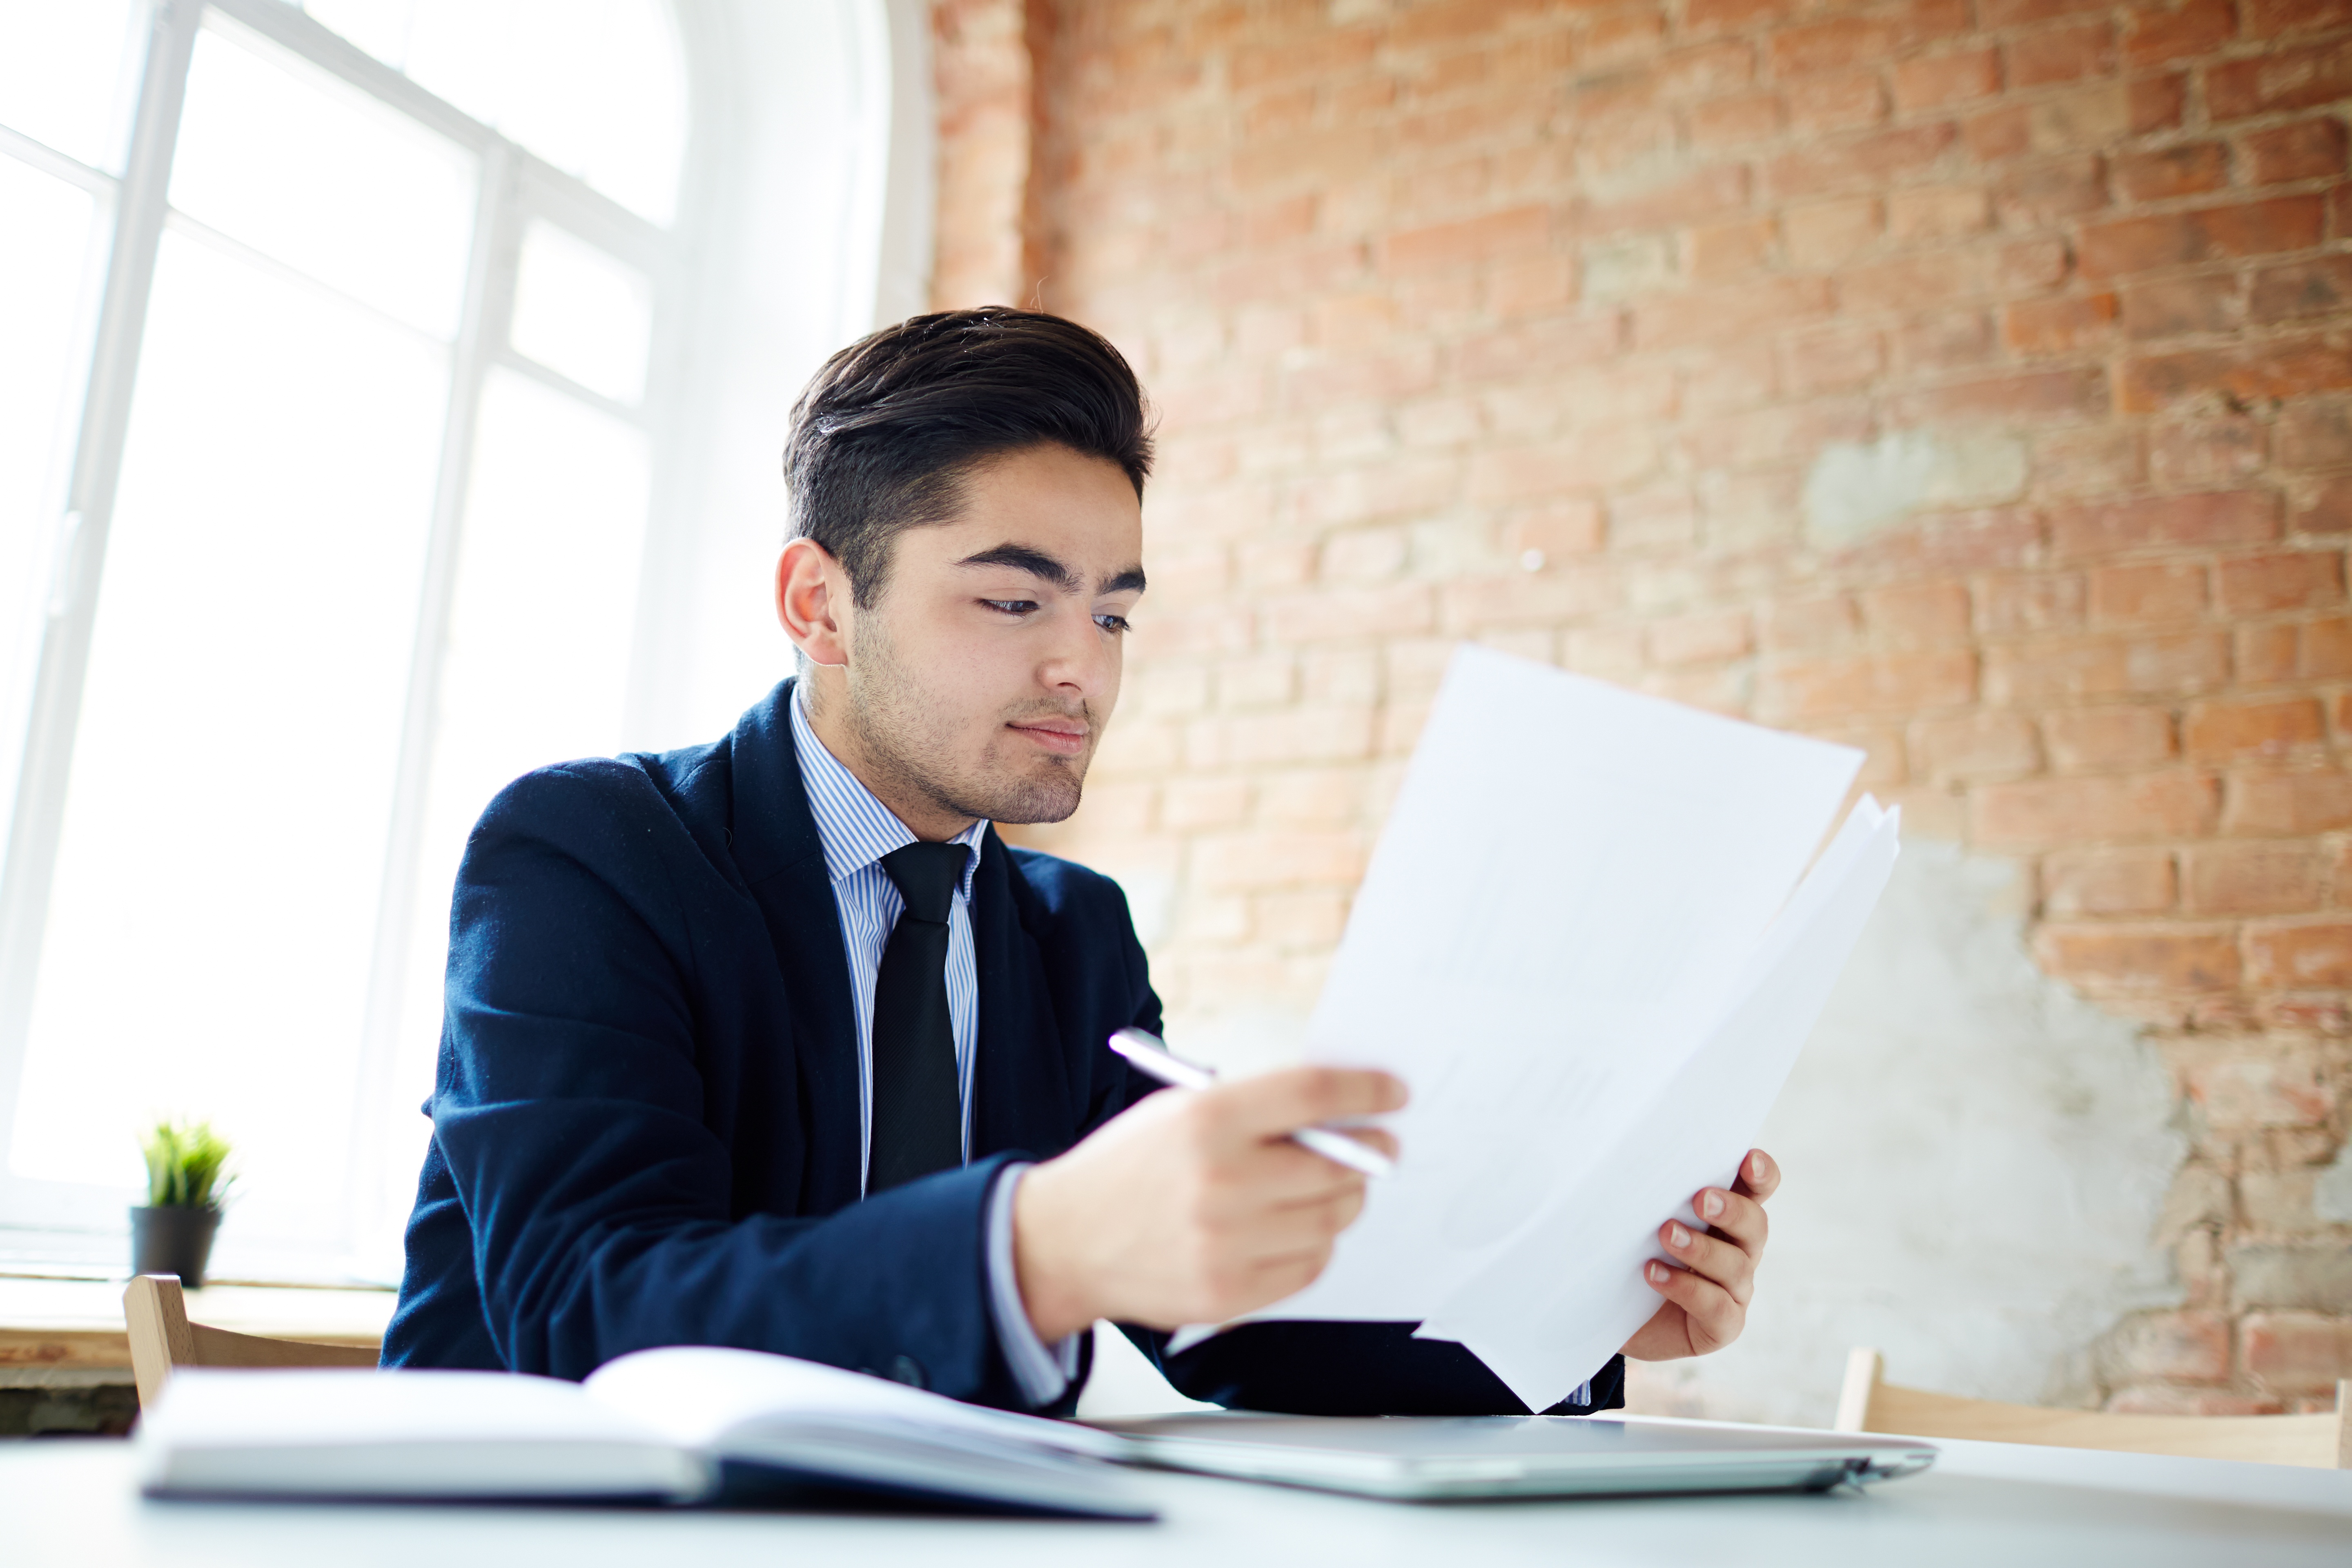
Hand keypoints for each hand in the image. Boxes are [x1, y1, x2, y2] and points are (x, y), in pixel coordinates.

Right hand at [1012, 1067, 1404, 1340]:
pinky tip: (1294, 1229)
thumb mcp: (1180, 1112)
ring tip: (1332, 1190)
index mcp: (1206, 1120)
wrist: (1065, 1241)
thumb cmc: (1130, 1167)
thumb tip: (1340, 1115)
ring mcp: (1225, 1243)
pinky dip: (1315, 1246)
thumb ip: (1255, 1111)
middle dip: (1369, 1154)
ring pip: (1329, 1221)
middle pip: (1335, 1165)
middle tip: (1380, 1150)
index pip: (1311, 1095)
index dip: (1365, 1090)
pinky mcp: (1228, 1293)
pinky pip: (1308, 1268)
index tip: (1394, 1093)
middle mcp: (1219, 1180)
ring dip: (1342, 1202)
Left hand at [1621, 1149, 1778, 1361]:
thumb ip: (1648, 1192)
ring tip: (1666, 1234)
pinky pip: (1716, 1306)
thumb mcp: (1638, 1219)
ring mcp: (1734, 1290)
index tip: (1749, 1160)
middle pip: (1755, 1226)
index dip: (1761, 1174)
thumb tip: (1621, 1153)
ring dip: (1701, 1248)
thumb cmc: (1630, 1255)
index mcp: (1725, 1217)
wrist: (1613, 1315)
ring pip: (1736, 1266)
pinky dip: (1686, 1288)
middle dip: (1732, 1210)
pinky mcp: (1721, 1325)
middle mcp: (1738, 1250)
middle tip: (1701, 1200)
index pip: (1756, 1190)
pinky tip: (1655, 1274)